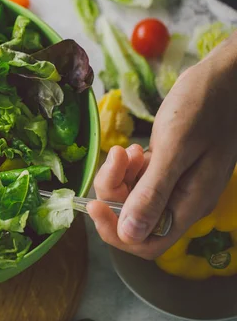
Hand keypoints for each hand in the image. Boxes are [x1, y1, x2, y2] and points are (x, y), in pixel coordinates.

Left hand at [88, 34, 236, 259]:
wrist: (224, 77)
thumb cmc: (204, 107)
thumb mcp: (175, 149)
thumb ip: (153, 192)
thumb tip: (130, 235)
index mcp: (188, 204)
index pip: (146, 243)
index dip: (116, 231)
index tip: (95, 204)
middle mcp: (181, 200)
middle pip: (133, 218)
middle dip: (114, 193)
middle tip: (116, 160)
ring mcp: (175, 183)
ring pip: (132, 197)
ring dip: (120, 176)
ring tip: (127, 150)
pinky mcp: (168, 167)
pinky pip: (138, 179)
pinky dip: (129, 167)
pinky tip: (134, 149)